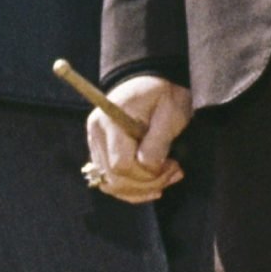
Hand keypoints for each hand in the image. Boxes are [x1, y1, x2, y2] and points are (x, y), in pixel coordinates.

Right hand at [87, 77, 191, 203]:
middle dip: (147, 184)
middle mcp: (97, 133)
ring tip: (167, 178)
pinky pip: (110, 180)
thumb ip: (158, 141)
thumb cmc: (164, 94)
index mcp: (111, 120)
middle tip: (175, 173)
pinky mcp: (100, 151)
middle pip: (114, 178)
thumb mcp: (170, 112)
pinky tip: (153, 184)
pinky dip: (131, 188)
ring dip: (140, 189)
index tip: (172, 166)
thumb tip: (149, 167)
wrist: (151, 81)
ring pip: (110, 184)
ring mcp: (95, 143)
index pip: (121, 164)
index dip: (147, 174)